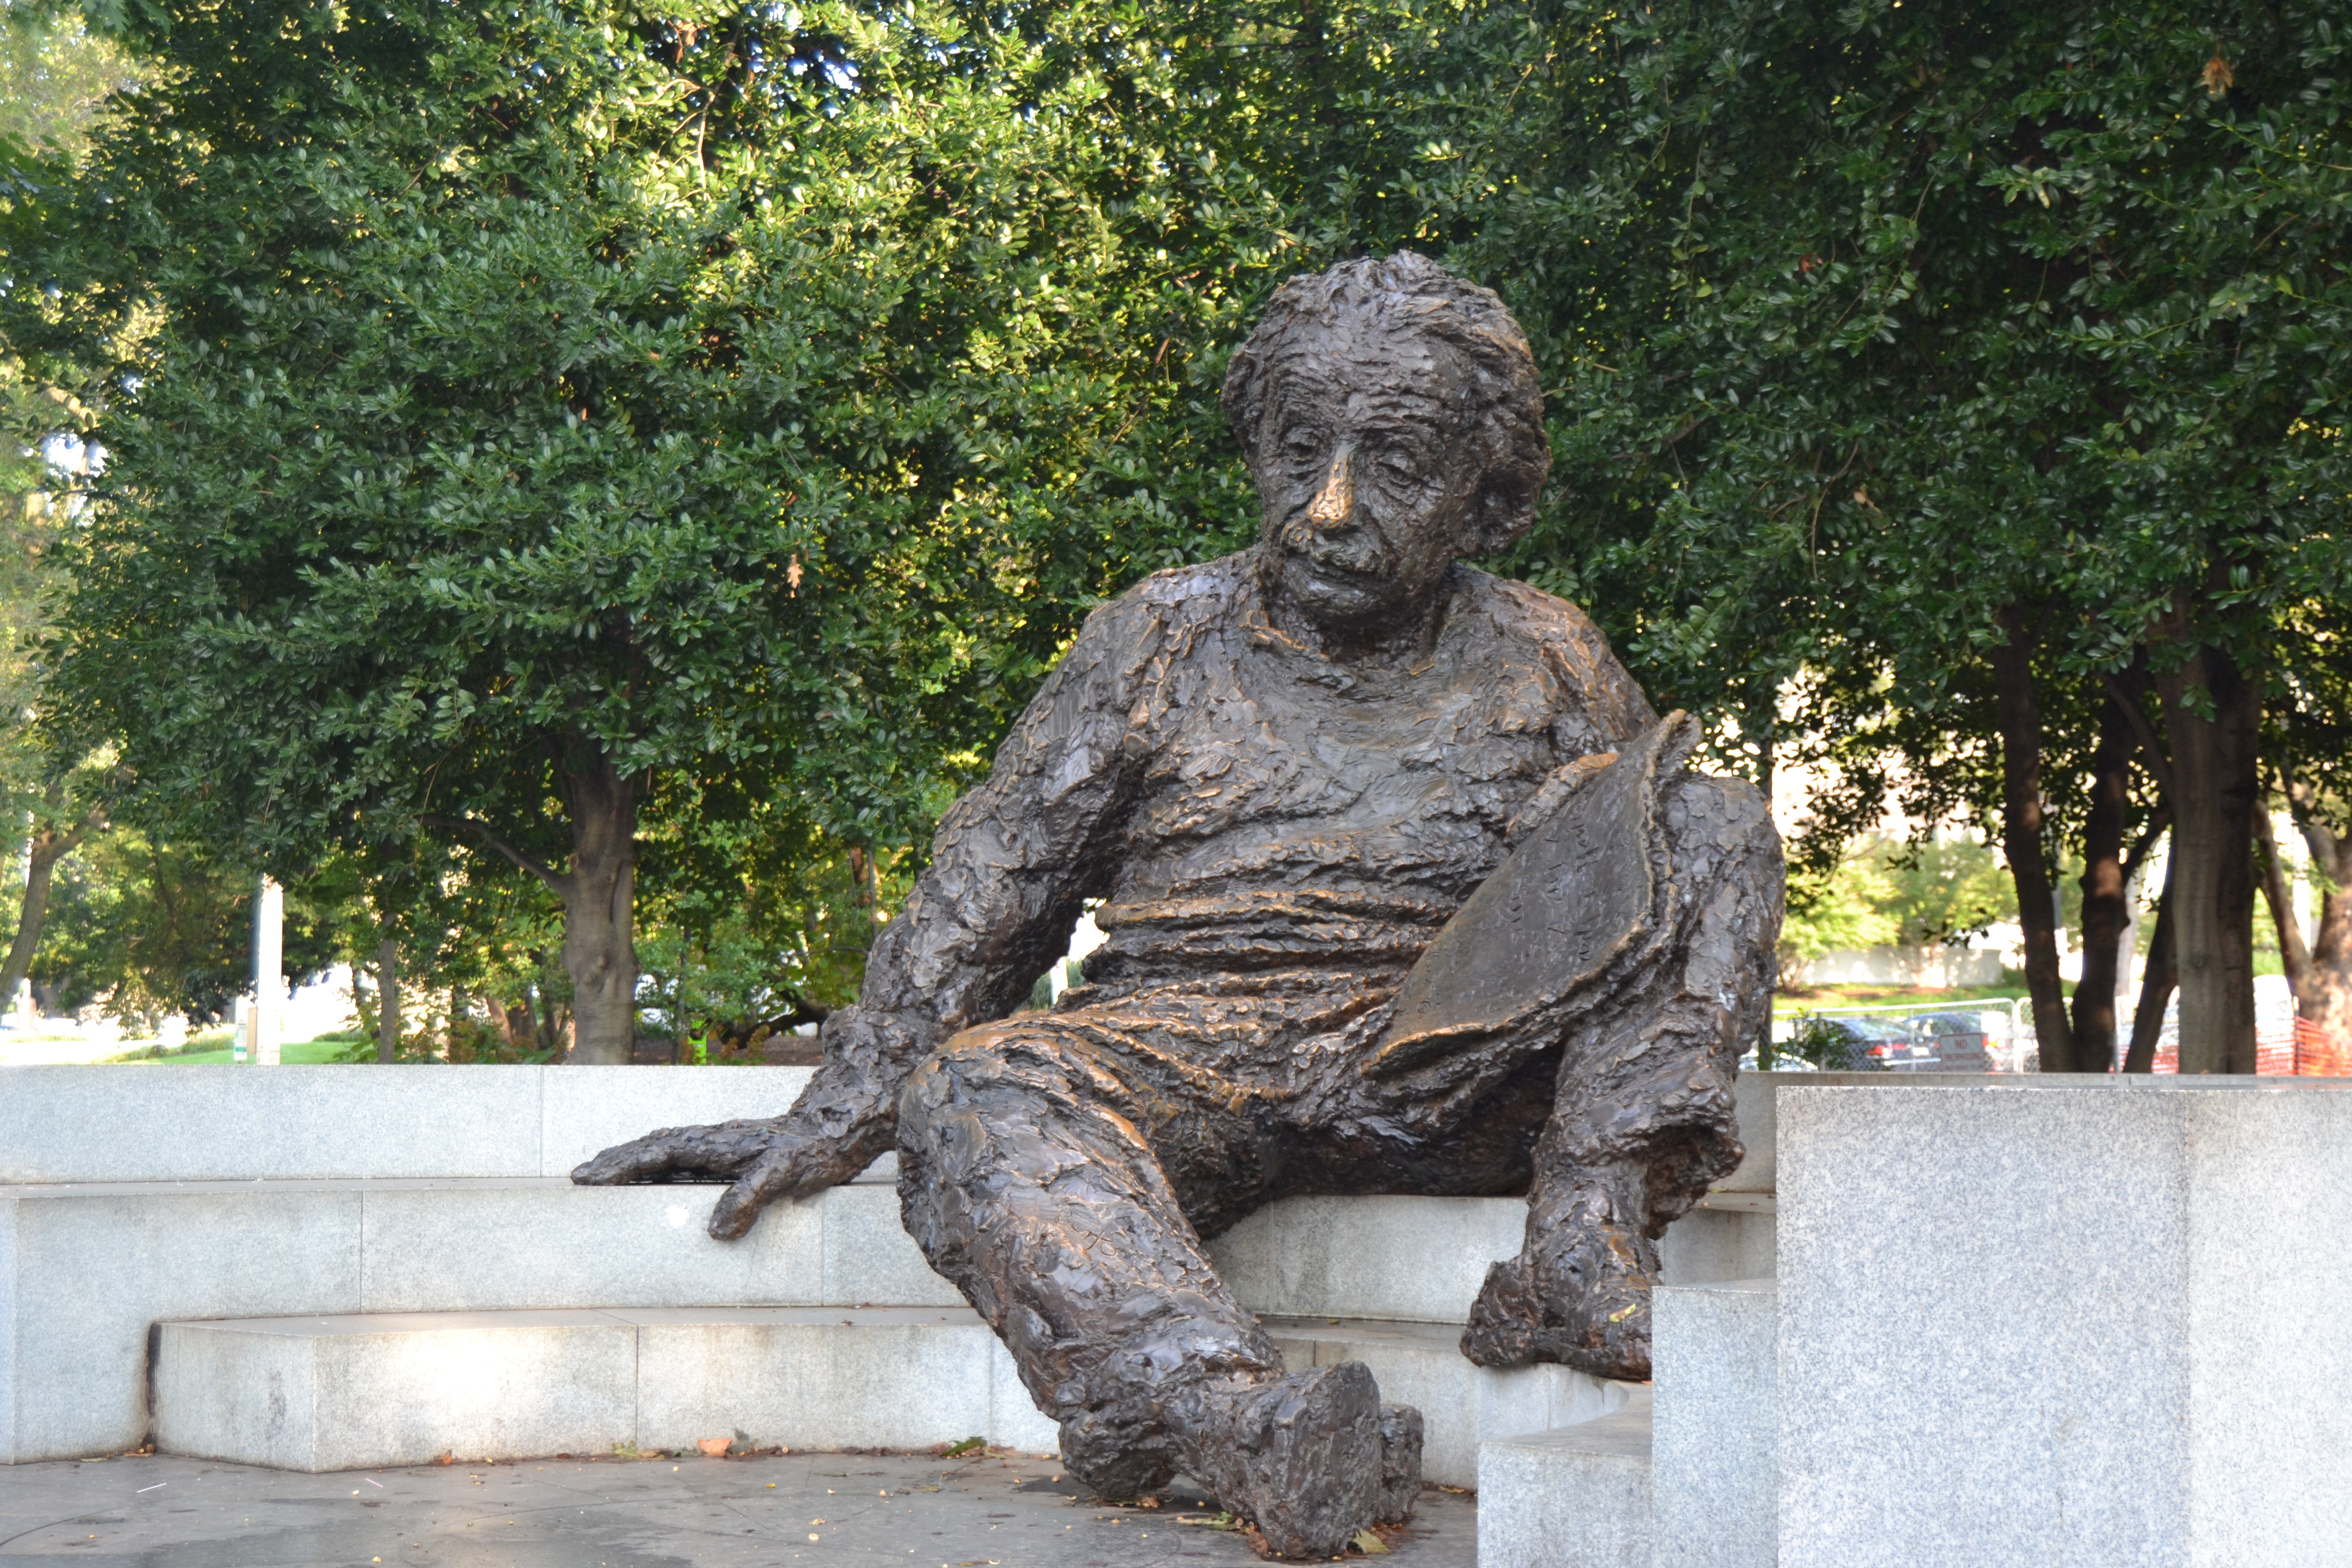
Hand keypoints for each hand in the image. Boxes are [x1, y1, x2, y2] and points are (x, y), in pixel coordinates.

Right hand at [570, 1117, 873, 1239]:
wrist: (841, 1129)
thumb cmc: (813, 1152)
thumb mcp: (784, 1175)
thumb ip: (750, 1198)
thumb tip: (715, 1231)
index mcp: (717, 1142)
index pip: (660, 1150)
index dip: (624, 1164)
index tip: (591, 1177)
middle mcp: (713, 1141)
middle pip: (653, 1146)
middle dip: (615, 1160)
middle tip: (579, 1176)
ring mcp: (720, 1148)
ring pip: (665, 1151)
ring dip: (631, 1162)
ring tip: (599, 1176)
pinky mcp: (731, 1157)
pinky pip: (683, 1162)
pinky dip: (657, 1168)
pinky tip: (649, 1180)